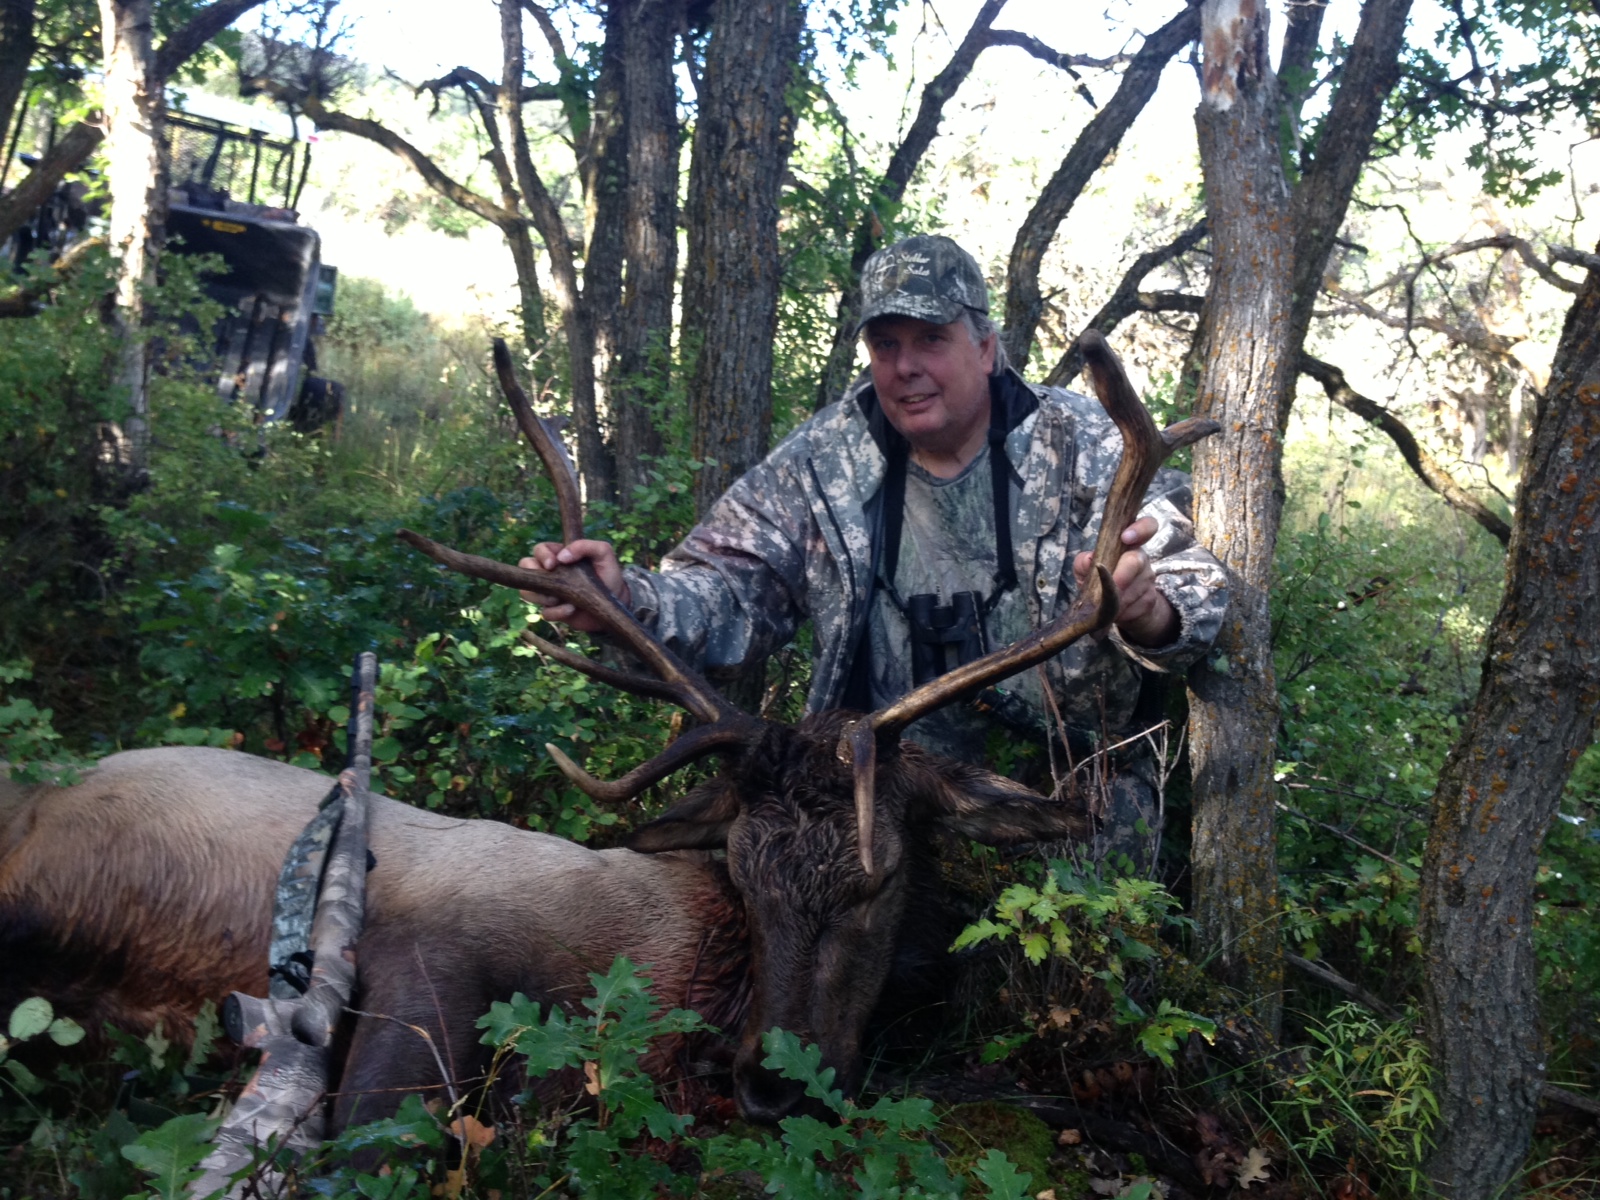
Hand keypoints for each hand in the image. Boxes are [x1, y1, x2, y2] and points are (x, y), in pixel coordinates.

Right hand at [519, 540, 630, 633]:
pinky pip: (545, 613)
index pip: (540, 550)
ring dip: (541, 596)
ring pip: (528, 592)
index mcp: (560, 555)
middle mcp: (551, 573)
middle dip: (532, 574)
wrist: (616, 602)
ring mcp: (551, 592)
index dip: (541, 555)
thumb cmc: (608, 574)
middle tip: (550, 580)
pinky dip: (556, 612)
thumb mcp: (603, 553)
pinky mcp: (555, 611)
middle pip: (526, 567)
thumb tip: (562, 556)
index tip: (552, 564)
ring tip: (560, 598)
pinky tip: (571, 609)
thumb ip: (585, 546)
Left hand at [1072, 516, 1179, 647]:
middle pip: (1137, 560)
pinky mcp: (1150, 599)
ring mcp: (1148, 578)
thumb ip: (1083, 563)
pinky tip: (1115, 613)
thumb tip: (1089, 559)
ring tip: (1105, 605)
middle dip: (1121, 575)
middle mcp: (1141, 558)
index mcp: (1127, 545)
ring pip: (1135, 588)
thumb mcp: (1086, 572)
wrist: (1118, 610)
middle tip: (1110, 588)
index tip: (1126, 537)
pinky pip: (1136, 606)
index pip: (1146, 526)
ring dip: (1117, 599)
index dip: (1140, 529)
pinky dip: (1122, 612)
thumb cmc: (1099, 583)